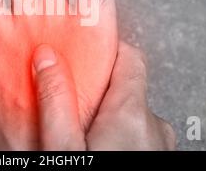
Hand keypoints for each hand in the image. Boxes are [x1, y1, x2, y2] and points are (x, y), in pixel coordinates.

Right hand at [32, 42, 175, 149]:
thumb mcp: (62, 148)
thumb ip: (55, 101)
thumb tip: (46, 57)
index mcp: (132, 114)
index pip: (129, 56)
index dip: (102, 49)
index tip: (79, 51)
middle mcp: (153, 125)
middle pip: (125, 85)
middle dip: (95, 88)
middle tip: (67, 97)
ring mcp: (159, 143)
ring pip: (128, 112)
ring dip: (104, 114)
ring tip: (77, 129)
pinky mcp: (156, 155)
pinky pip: (136, 132)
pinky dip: (116, 132)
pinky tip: (95, 145)